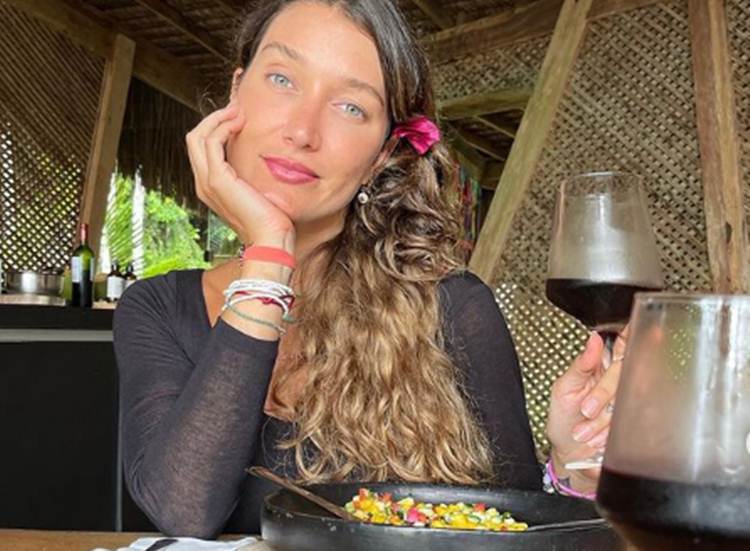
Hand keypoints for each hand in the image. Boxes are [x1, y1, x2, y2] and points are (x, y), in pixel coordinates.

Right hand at [186, 100, 294, 248]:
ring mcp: (207, 182)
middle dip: (214, 117)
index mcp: (211, 186)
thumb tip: (265, 157)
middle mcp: (203, 183)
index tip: (238, 114)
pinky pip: (211, 142)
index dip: (216, 127)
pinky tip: (240, 122)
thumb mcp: (259, 192)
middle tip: (237, 105)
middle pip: (195, 138)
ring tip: (238, 109)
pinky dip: (222, 126)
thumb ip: (252, 176)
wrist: (271, 240)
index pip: (204, 148)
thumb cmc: (271, 220)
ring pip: (198, 136)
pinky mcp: (217, 180)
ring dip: (218, 117)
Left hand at [546, 327, 628, 488]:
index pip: (623, 343)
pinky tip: (594, 438)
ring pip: (628, 400)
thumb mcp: (564, 387)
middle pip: (624, 374)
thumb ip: (580, 365)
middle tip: (585, 409)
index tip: (623, 347)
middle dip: (603, 394)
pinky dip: (608, 432)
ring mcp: (628, 401)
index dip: (630, 337)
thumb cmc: (564, 416)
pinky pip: (631, 421)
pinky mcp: (634, 421)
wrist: (569, 451)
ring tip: (582, 431)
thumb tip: (594, 339)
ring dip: (602, 420)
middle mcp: (620, 380)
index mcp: (603, 365)